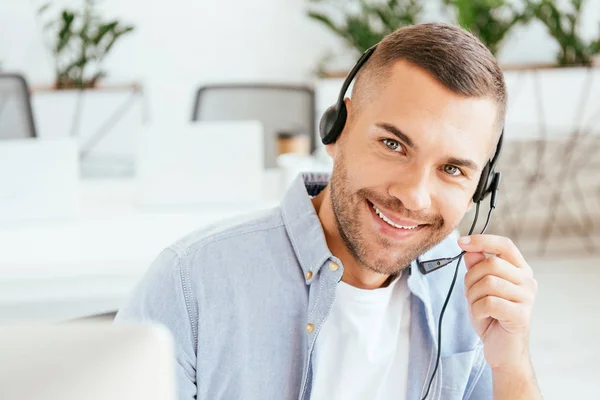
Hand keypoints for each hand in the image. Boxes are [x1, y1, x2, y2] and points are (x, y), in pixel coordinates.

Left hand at [458, 234, 537, 371]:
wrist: (502, 349)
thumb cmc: (491, 316)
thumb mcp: (478, 288)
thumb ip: (476, 268)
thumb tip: (470, 250)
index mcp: (519, 270)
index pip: (504, 245)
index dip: (482, 240)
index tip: (461, 242)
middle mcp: (527, 281)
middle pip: (491, 264)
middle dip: (471, 278)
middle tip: (470, 294)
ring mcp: (527, 298)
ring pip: (488, 283)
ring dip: (473, 296)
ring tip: (478, 306)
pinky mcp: (521, 315)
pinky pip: (489, 302)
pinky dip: (477, 310)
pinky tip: (482, 317)